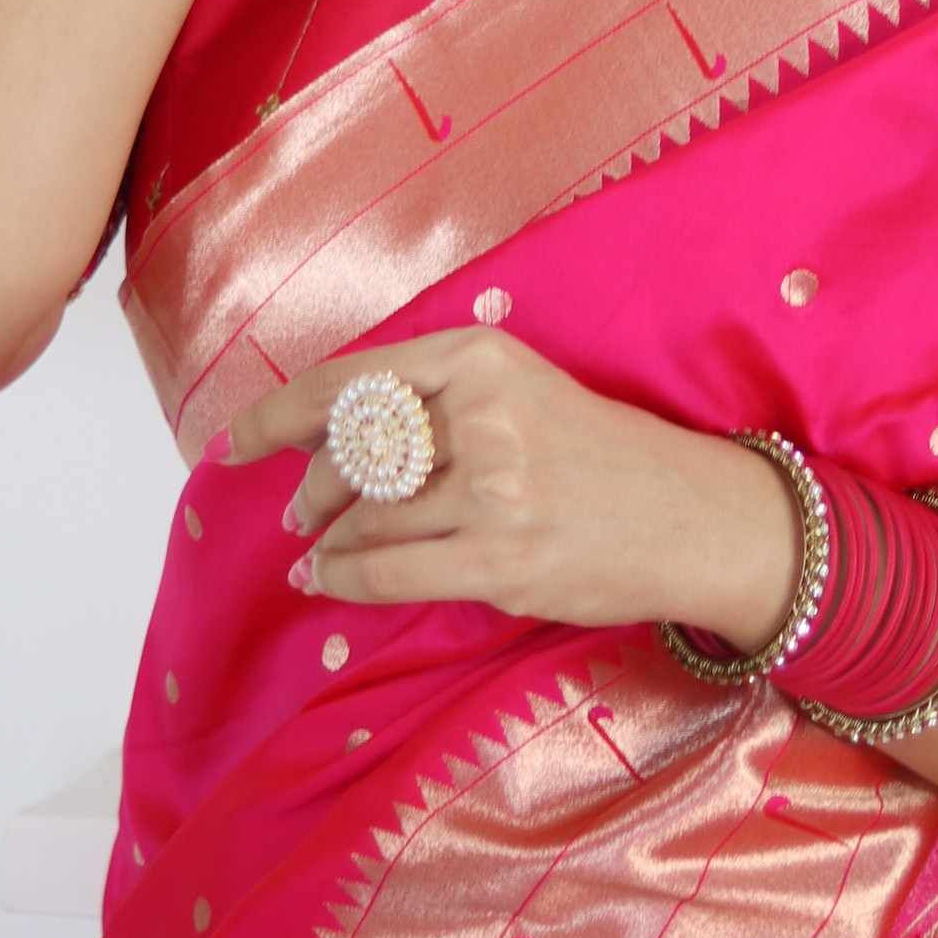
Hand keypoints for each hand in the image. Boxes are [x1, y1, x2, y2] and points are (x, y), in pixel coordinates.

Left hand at [227, 328, 799, 645]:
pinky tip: (326, 580)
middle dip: (311, 488)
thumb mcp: (524, 393)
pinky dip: (341, 579)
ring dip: (330, 541)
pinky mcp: (501, 555)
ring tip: (322, 553)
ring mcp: (493, 487)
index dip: (280, 414)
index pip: (351, 381)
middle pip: (351, 453)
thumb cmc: (605, 458)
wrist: (698, 517)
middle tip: (300, 512)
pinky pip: (384, 571)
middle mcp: (484, 414)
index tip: (240, 440)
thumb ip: (437, 402)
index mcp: (483, 358)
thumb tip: (328, 440)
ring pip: (366, 517)